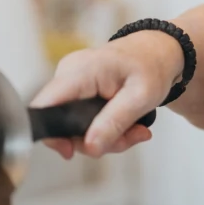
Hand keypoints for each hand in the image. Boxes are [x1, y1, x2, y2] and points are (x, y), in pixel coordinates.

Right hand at [29, 31, 182, 158]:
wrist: (157, 52)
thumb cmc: (151, 67)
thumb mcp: (141, 97)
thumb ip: (114, 122)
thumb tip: (90, 147)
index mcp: (80, 70)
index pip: (46, 105)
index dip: (52, 134)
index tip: (71, 151)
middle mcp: (68, 73)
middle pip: (61, 123)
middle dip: (95, 140)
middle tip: (130, 138)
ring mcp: (71, 81)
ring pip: (74, 126)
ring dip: (105, 137)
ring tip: (135, 130)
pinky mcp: (77, 90)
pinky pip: (81, 119)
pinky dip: (104, 128)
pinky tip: (126, 125)